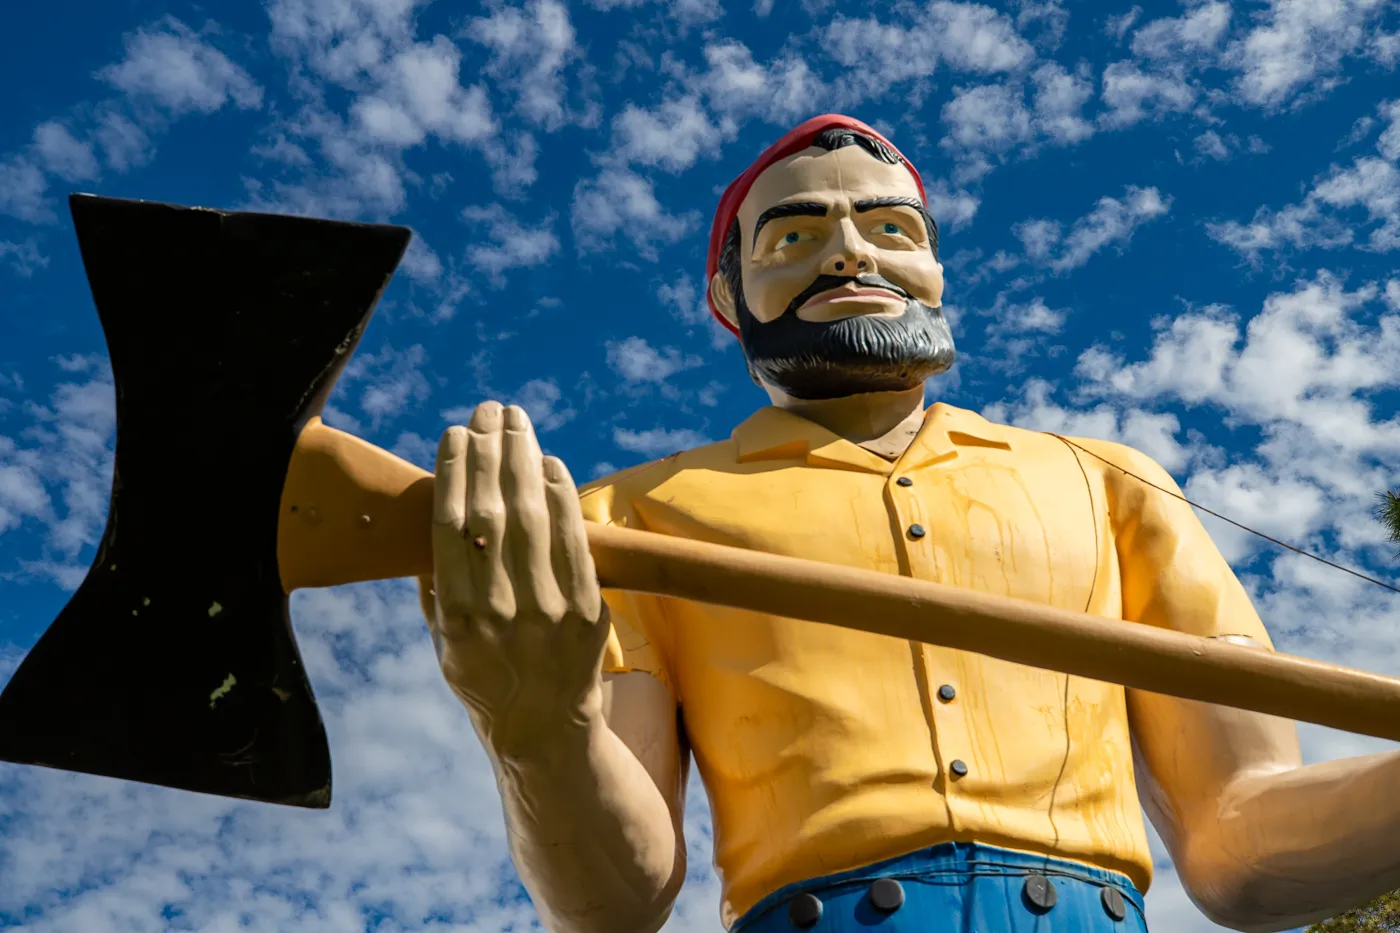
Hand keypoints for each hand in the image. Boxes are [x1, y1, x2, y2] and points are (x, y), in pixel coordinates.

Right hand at [429, 401, 609, 759]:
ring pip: (533, 516)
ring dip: (524, 458)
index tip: (454, 433)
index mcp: (455, 619)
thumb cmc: (484, 679)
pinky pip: (573, 539)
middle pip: (493, 511)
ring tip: (516, 421)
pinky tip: (549, 463)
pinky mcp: (586, 610)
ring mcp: (548, 611)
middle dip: (490, 451)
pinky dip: (561, 495)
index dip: (454, 473)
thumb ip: (437, 583)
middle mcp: (500, 613)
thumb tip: (440, 511)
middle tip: (488, 410)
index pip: (452, 527)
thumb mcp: (442, 641)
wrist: (544, 731)